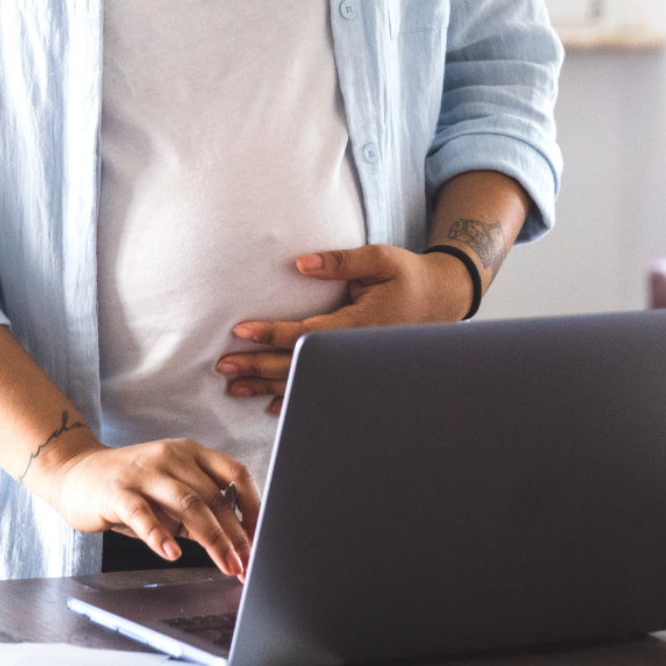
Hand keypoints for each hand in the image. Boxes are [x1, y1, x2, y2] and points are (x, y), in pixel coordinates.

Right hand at [47, 438, 261, 578]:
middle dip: (236, 535)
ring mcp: (144, 472)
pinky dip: (160, 535)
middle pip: (215, 495)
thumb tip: (238, 542)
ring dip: (213, 538)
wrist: (74, 473)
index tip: (262, 537)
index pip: (235, 473)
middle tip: (248, 565)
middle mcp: (171, 456)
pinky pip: (143, 514)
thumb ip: (199, 508)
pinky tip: (172, 554)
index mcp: (190, 452)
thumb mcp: (169, 490)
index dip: (254, 506)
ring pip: (189, 504)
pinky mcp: (117, 491)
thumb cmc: (129, 487)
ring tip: (227, 565)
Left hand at [215, 245, 473, 414]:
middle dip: (258, 367)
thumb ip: (341, 261)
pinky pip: (323, 391)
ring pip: (305, 381)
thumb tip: (300, 264)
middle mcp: (353, 353)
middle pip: (297, 364)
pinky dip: (295, 399)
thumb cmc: (408, 275)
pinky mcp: (356, 372)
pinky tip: (270, 406)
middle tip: (223, 366)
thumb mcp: (380, 259)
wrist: (443, 299)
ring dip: (267, 386)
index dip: (272, 333)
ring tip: (233, 387)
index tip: (241, 331)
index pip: (305, 334)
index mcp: (357, 325)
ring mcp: (355, 368)